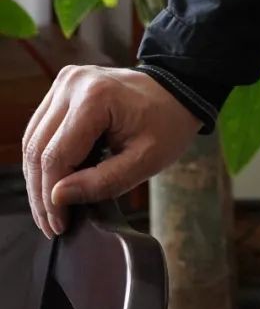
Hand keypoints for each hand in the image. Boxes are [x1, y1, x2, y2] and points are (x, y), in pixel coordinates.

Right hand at [22, 66, 202, 239]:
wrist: (179, 90)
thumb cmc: (168, 122)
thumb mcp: (145, 161)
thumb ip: (102, 183)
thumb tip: (57, 198)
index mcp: (95, 96)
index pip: (56, 156)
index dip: (51, 198)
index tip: (59, 226)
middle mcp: (73, 84)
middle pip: (37, 149)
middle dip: (40, 194)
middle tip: (51, 226)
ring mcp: (65, 82)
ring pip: (32, 140)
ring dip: (37, 180)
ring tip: (49, 212)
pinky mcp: (63, 89)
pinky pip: (40, 130)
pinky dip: (43, 160)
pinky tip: (53, 185)